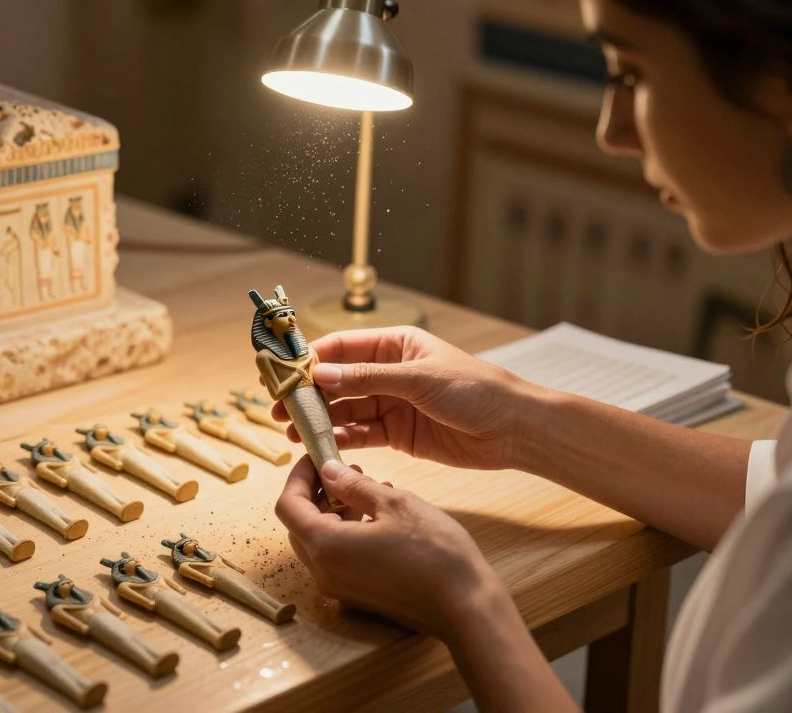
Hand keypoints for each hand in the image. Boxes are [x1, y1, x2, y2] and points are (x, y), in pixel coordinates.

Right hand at [275, 326, 537, 469]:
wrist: (513, 429)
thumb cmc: (475, 390)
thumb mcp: (418, 379)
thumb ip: (367, 379)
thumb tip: (320, 375)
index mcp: (396, 345)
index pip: (342, 347)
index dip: (310, 359)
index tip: (283, 373)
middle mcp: (389, 372)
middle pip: (337, 381)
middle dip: (308, 395)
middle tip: (279, 409)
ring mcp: (392, 403)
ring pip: (345, 409)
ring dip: (319, 419)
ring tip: (292, 432)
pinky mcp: (398, 433)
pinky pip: (360, 433)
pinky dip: (340, 439)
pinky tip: (321, 445)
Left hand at [275, 456, 505, 641]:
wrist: (466, 607)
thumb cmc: (434, 553)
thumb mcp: (394, 503)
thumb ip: (354, 485)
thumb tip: (329, 470)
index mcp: (326, 547)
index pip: (288, 505)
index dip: (298, 476)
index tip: (316, 457)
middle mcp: (324, 573)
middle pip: (299, 525)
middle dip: (316, 493)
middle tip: (343, 470)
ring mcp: (340, 589)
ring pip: (320, 542)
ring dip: (334, 512)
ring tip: (368, 489)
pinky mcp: (358, 596)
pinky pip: (339, 558)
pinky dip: (348, 533)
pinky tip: (379, 516)